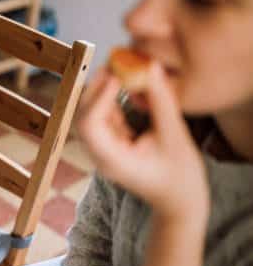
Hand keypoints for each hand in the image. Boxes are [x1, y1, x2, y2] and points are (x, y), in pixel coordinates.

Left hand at [76, 63, 209, 223]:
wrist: (179, 203)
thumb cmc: (180, 178)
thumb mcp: (175, 137)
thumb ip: (162, 103)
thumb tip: (151, 68)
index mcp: (112, 160)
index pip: (90, 126)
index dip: (99, 98)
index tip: (116, 75)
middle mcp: (101, 155)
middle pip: (84, 117)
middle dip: (96, 88)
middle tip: (114, 62)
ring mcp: (104, 150)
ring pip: (92, 114)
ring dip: (103, 90)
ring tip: (120, 66)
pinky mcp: (112, 143)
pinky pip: (105, 117)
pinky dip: (112, 99)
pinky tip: (124, 81)